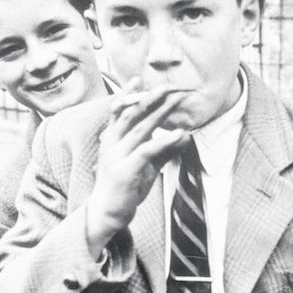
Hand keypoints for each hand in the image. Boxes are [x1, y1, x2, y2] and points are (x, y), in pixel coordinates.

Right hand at [86, 78, 191, 257]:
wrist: (107, 214)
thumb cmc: (125, 190)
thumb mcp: (146, 166)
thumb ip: (163, 150)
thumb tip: (184, 136)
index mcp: (111, 140)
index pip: (118, 111)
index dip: (128, 94)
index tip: (139, 78)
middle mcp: (111, 144)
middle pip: (131, 114)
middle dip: (150, 98)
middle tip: (168, 86)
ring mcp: (116, 156)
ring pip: (140, 128)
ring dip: (159, 113)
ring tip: (175, 101)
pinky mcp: (125, 170)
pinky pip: (147, 150)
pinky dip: (164, 140)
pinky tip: (179, 134)